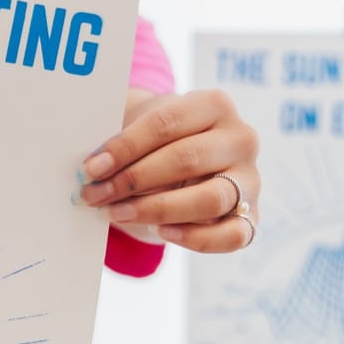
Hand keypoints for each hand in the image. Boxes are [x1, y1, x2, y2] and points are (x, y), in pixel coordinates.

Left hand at [77, 88, 260, 252]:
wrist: (189, 161)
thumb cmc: (158, 140)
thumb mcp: (142, 127)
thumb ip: (121, 140)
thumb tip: (91, 168)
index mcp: (215, 104)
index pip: (167, 124)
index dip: (125, 147)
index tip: (91, 167)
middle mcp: (240, 138)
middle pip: (186, 159)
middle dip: (133, 180)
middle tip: (95, 195)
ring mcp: (250, 179)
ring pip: (210, 199)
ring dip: (157, 210)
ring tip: (117, 213)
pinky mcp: (253, 216)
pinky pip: (232, 235)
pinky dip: (197, 239)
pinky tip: (162, 231)